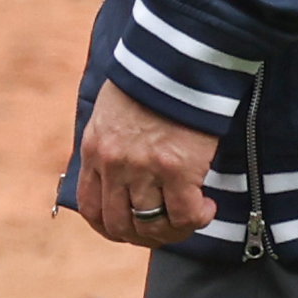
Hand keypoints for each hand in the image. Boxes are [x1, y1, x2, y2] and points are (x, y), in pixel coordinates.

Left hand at [74, 78, 225, 247]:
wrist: (175, 61)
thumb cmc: (148, 84)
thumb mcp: (110, 114)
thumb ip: (109, 147)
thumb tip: (118, 179)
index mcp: (93, 150)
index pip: (90, 207)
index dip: (110, 228)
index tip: (130, 229)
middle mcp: (113, 164)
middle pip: (120, 225)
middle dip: (143, 236)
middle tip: (165, 229)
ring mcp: (143, 169)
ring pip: (152, 226)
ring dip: (173, 231)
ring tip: (189, 218)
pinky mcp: (177, 169)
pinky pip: (184, 215)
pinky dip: (197, 218)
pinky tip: (206, 206)